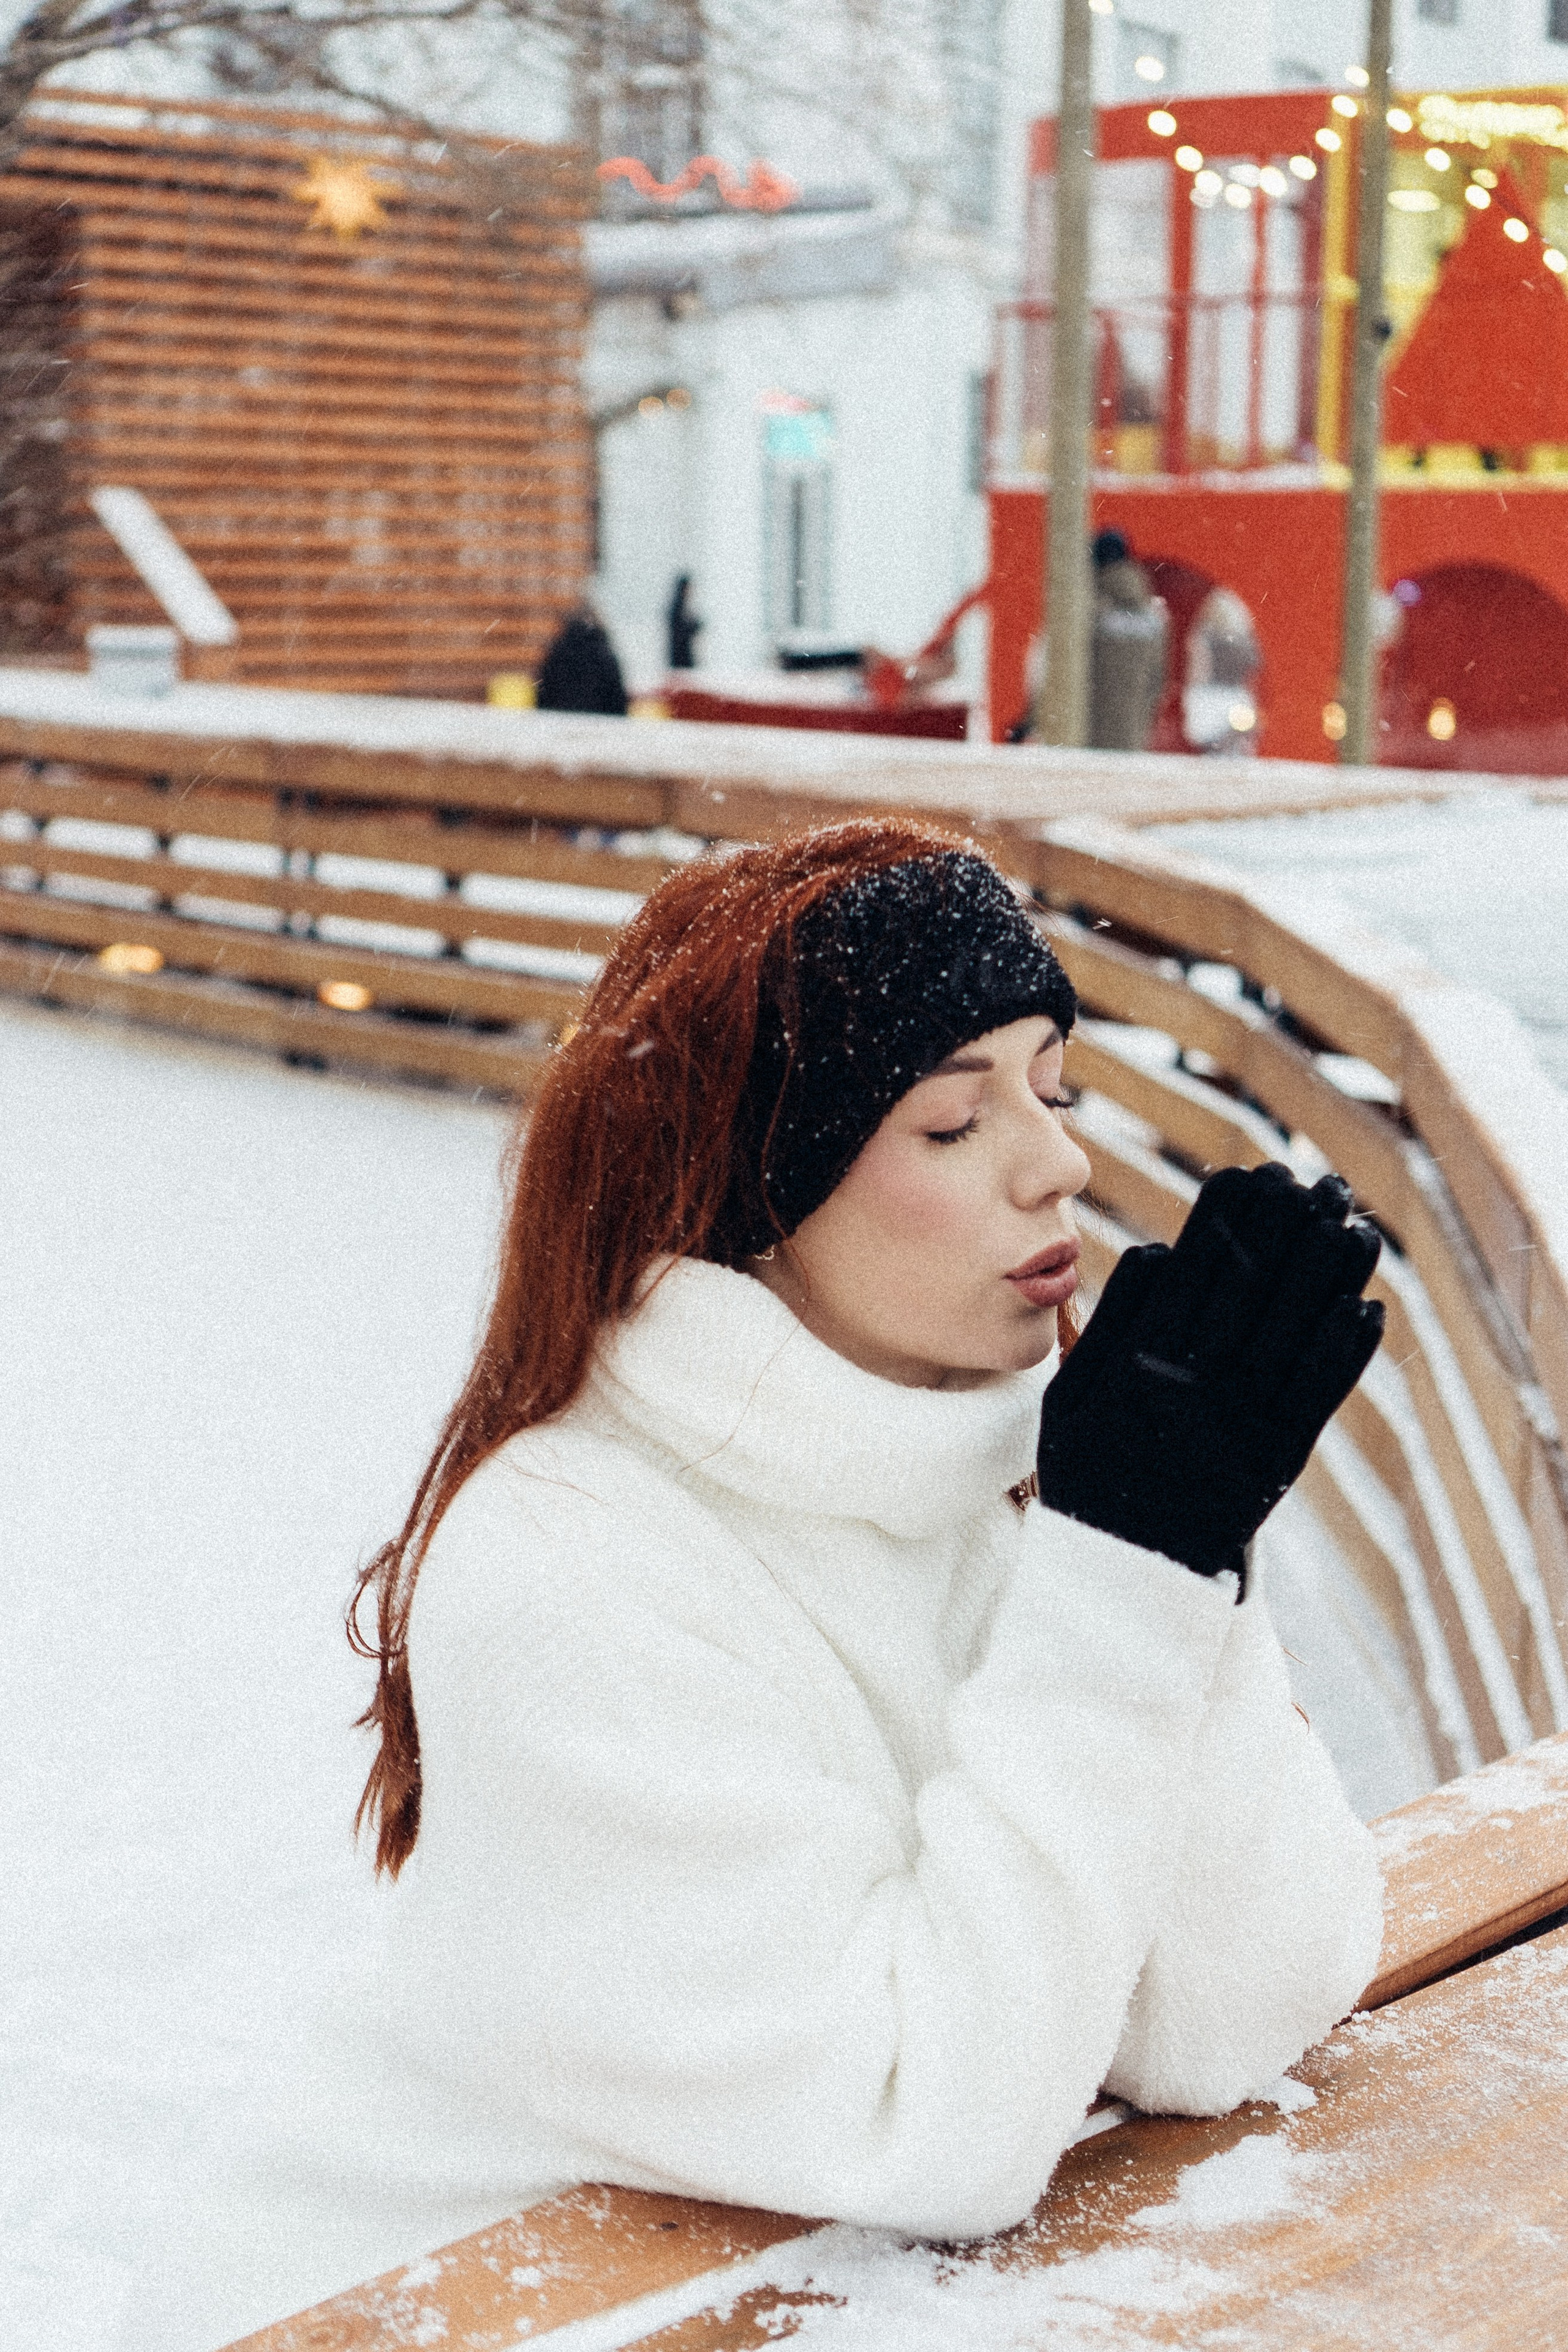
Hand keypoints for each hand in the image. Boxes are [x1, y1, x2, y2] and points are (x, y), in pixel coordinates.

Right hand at [1036, 1164, 1383, 1579]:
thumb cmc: (1090, 1474)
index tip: (1252, 1174)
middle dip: (1285, 1227)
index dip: (1229, 1218)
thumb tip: (1159, 1253)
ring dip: (1328, 1274)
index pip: (1196, 1271)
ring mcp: (1242, 1425)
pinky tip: (1365, 1308)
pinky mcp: (1278, 1461)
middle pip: (1254, 1289)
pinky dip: (1346, 1353)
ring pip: (1296, 1333)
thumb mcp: (1068, 1398)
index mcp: (1142, 1366)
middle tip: (1310, 1179)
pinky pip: (1319, 1396)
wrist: (1122, 1573)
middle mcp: (1197, 1389)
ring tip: (1350, 1222)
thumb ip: (1109, 1325)